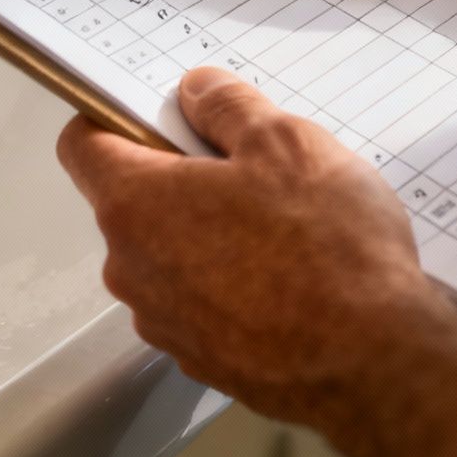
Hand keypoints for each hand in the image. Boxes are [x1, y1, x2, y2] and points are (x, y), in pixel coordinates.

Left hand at [56, 67, 456, 427]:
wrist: (373, 366)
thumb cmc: (326, 248)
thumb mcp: (286, 142)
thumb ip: (227, 106)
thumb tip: (195, 91)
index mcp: (134, 204)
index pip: (82, 144)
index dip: (119, 119)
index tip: (169, 116)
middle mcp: (130, 268)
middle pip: (132, 200)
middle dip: (180, 178)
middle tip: (251, 171)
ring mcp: (162, 321)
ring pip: (169, 254)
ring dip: (208, 234)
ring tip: (283, 230)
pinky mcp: (200, 359)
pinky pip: (200, 303)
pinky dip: (230, 285)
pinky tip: (289, 281)